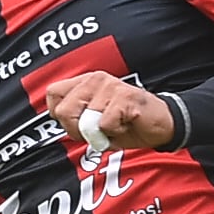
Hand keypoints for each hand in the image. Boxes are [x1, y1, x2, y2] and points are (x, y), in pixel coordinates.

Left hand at [43, 72, 175, 152]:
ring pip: (85, 121)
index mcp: (84, 82)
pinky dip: (115, 133)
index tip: (77, 124)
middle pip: (64, 111)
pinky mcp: (124, 97)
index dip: (60, 116)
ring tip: (116, 126)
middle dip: (77, 131)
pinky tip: (126, 124)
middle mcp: (95, 79)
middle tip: (97, 131)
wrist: (161, 125)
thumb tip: (58, 118)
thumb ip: (74, 117)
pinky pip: (105, 125)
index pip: (53, 94)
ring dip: (100, 134)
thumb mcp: (93, 121)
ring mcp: (110, 86)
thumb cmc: (126, 124)